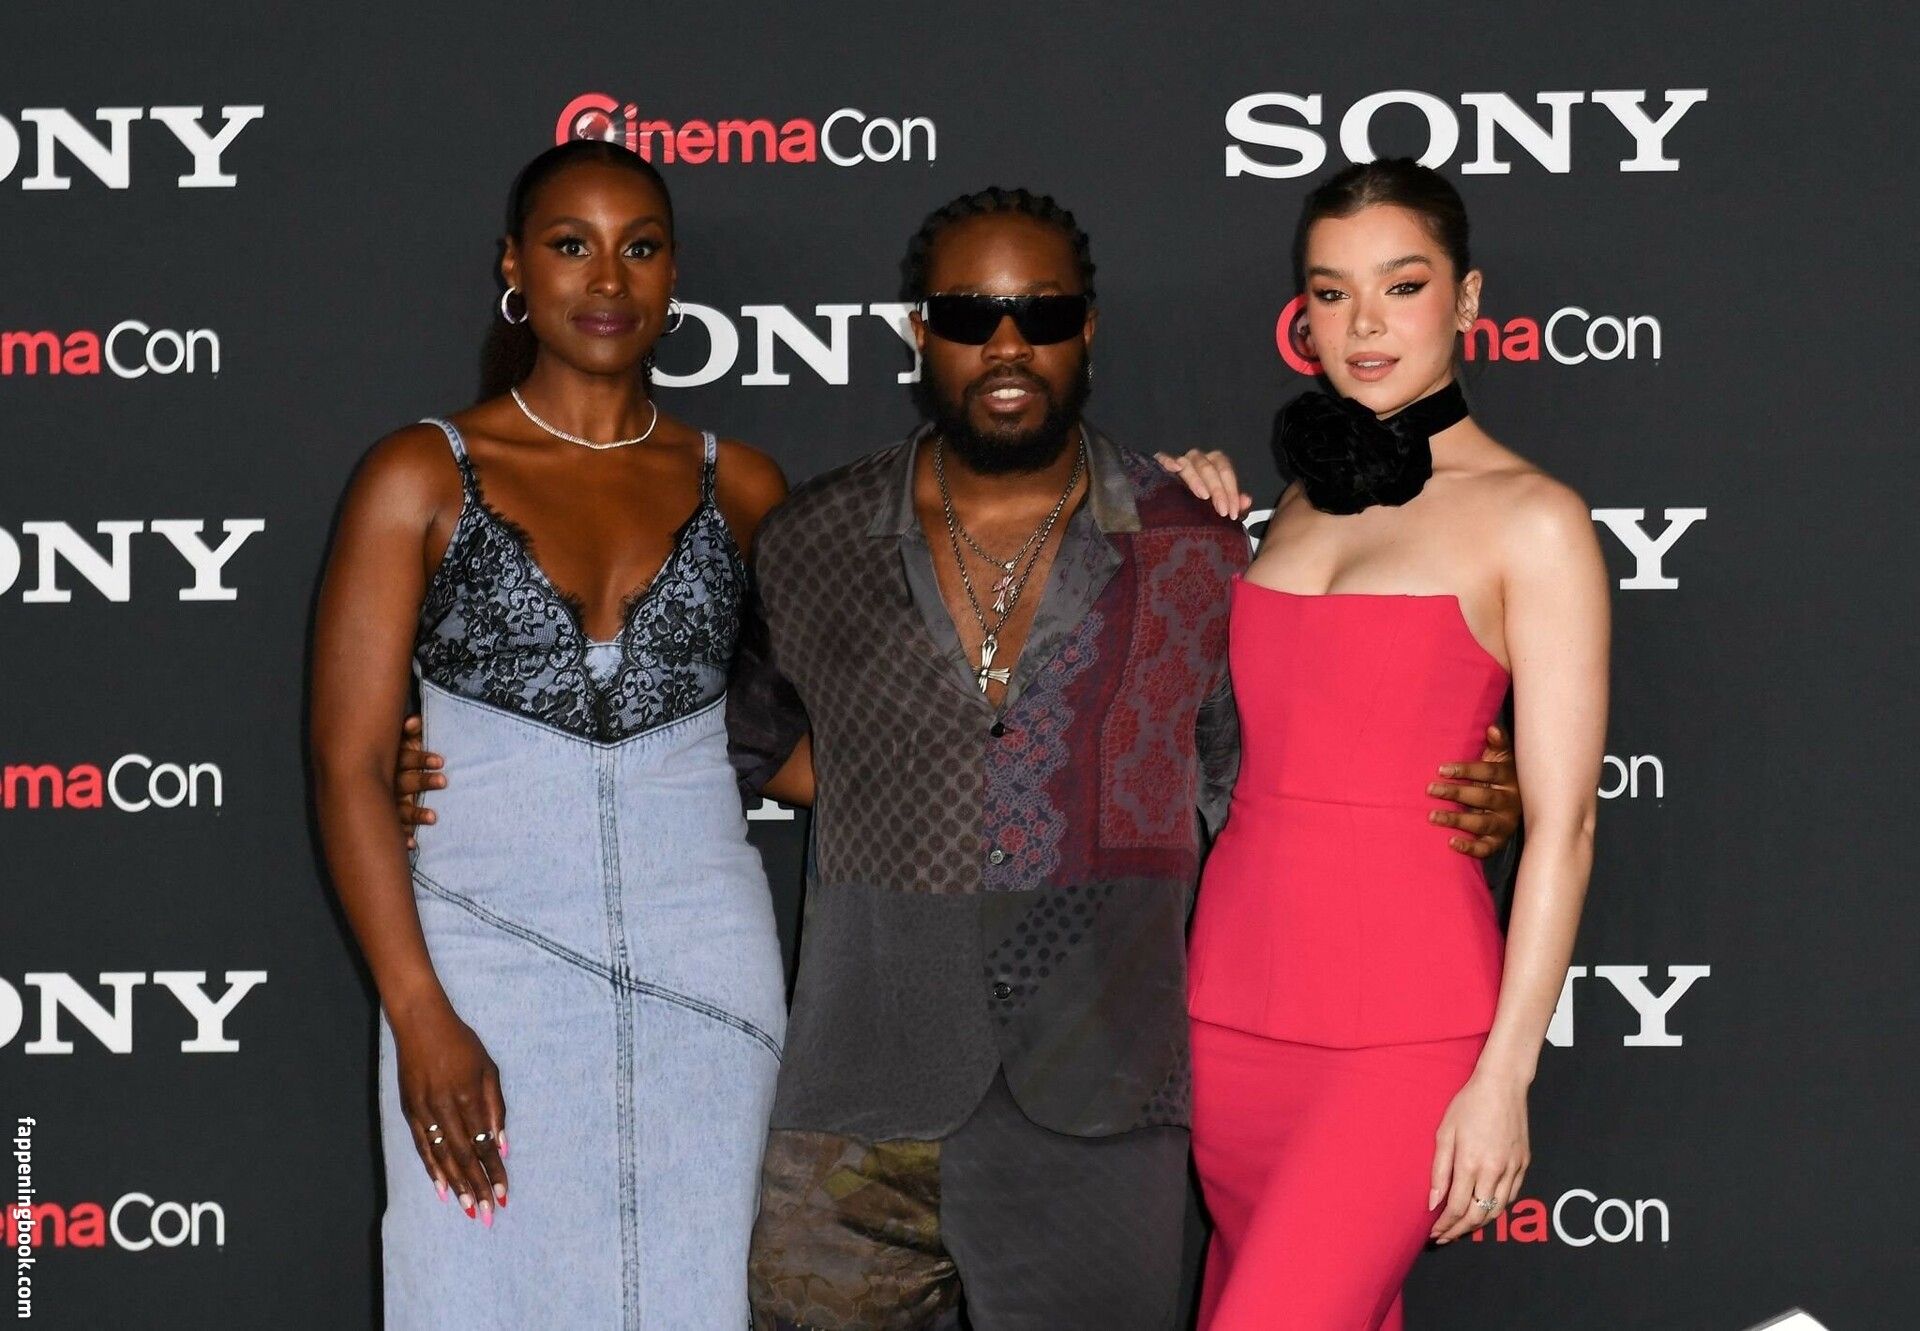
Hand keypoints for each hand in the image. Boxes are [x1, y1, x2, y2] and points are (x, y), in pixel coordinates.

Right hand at [392, 1000, 507, 1223]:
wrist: (421, 1024)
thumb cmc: (462, 1043)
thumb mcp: (489, 1069)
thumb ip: (496, 1107)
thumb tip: (501, 1144)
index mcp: (470, 1097)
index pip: (485, 1144)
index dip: (495, 1171)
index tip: (504, 1195)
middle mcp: (446, 1109)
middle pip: (465, 1157)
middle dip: (477, 1188)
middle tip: (487, 1215)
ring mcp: (425, 1112)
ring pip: (443, 1157)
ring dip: (457, 1186)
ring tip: (468, 1210)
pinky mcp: (410, 1112)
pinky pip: (422, 1148)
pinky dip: (433, 1170)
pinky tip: (443, 1189)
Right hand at [395, 714, 445, 847]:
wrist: (352, 773)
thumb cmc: (392, 756)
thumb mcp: (399, 741)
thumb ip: (409, 730)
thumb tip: (415, 720)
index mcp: (390, 761)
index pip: (405, 758)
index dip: (421, 759)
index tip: (440, 761)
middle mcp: (385, 782)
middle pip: (404, 782)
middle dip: (423, 782)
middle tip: (443, 781)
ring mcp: (384, 802)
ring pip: (398, 808)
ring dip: (415, 813)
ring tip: (433, 817)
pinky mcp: (385, 818)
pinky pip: (393, 829)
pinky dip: (402, 836)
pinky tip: (412, 844)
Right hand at [1154, 449, 1253, 518]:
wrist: (1173, 504)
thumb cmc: (1202, 501)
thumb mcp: (1220, 503)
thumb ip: (1233, 502)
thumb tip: (1246, 502)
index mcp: (1216, 463)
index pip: (1226, 472)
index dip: (1231, 492)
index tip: (1231, 513)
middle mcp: (1199, 458)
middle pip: (1209, 468)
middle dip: (1217, 490)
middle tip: (1221, 511)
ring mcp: (1181, 459)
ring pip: (1189, 464)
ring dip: (1196, 479)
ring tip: (1203, 496)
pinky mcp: (1162, 463)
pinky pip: (1163, 458)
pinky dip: (1169, 461)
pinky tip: (1174, 468)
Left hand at [1427, 723, 1519, 858]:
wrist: (1524, 801)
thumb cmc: (1501, 773)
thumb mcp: (1502, 756)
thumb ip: (1498, 743)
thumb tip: (1492, 728)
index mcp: (1509, 777)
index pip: (1488, 772)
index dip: (1465, 770)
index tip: (1440, 770)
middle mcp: (1510, 801)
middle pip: (1484, 797)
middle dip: (1456, 793)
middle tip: (1430, 790)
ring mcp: (1505, 822)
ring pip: (1482, 823)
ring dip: (1457, 820)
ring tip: (1432, 816)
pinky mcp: (1499, 840)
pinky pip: (1487, 847)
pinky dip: (1471, 848)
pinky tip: (1452, 843)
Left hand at [1427, 1071, 1528, 1243]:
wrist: (1502, 1086)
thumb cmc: (1468, 1105)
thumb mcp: (1444, 1133)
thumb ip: (1439, 1171)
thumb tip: (1433, 1203)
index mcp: (1471, 1163)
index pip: (1456, 1208)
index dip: (1444, 1225)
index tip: (1433, 1233)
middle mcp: (1494, 1171)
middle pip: (1477, 1215)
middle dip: (1459, 1231)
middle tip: (1444, 1237)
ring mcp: (1512, 1169)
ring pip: (1497, 1210)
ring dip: (1478, 1224)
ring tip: (1461, 1228)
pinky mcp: (1524, 1164)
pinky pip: (1510, 1196)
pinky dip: (1496, 1208)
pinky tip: (1484, 1210)